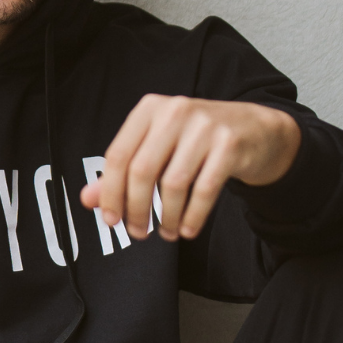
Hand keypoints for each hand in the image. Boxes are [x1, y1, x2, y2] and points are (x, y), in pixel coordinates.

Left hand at [81, 95, 300, 242]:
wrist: (255, 129)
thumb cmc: (197, 141)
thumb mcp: (157, 148)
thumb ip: (122, 172)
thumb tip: (87, 200)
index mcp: (150, 110)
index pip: (118, 155)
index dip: (109, 193)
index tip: (110, 220)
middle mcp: (175, 111)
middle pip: (142, 171)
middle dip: (136, 209)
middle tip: (137, 233)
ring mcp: (205, 126)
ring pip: (173, 183)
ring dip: (167, 217)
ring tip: (167, 233)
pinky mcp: (230, 145)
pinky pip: (204, 190)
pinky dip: (193, 216)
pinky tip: (188, 229)